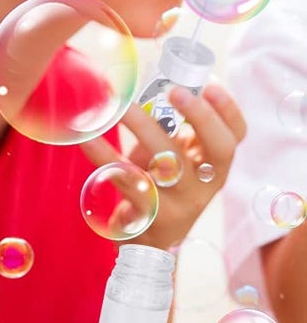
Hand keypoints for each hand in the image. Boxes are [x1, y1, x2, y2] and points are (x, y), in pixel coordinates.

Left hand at [80, 84, 246, 248]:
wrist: (144, 240)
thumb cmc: (157, 184)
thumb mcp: (171, 158)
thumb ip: (171, 128)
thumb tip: (149, 82)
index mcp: (214, 166)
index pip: (235, 137)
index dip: (228, 111)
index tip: (209, 84)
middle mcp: (205, 185)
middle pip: (218, 150)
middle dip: (201, 118)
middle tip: (174, 90)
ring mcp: (180, 203)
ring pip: (168, 163)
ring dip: (144, 129)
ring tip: (120, 106)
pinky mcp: (148, 215)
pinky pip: (126, 181)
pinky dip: (104, 156)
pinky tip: (87, 137)